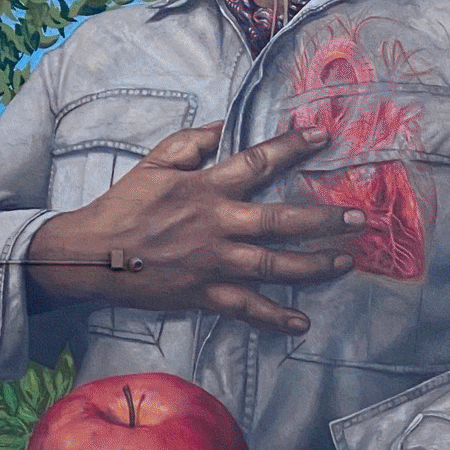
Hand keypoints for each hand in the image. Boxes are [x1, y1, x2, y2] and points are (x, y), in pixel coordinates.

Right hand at [27, 123, 363, 333]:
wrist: (92, 254)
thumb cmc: (123, 205)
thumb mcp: (153, 162)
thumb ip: (190, 143)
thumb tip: (221, 127)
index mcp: (207, 188)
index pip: (258, 162)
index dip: (292, 147)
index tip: (324, 137)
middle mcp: (218, 223)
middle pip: (280, 220)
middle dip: (322, 218)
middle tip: (358, 218)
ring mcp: (214, 261)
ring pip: (273, 264)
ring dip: (313, 264)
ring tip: (345, 262)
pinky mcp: (204, 293)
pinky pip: (246, 307)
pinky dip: (274, 317)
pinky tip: (301, 323)